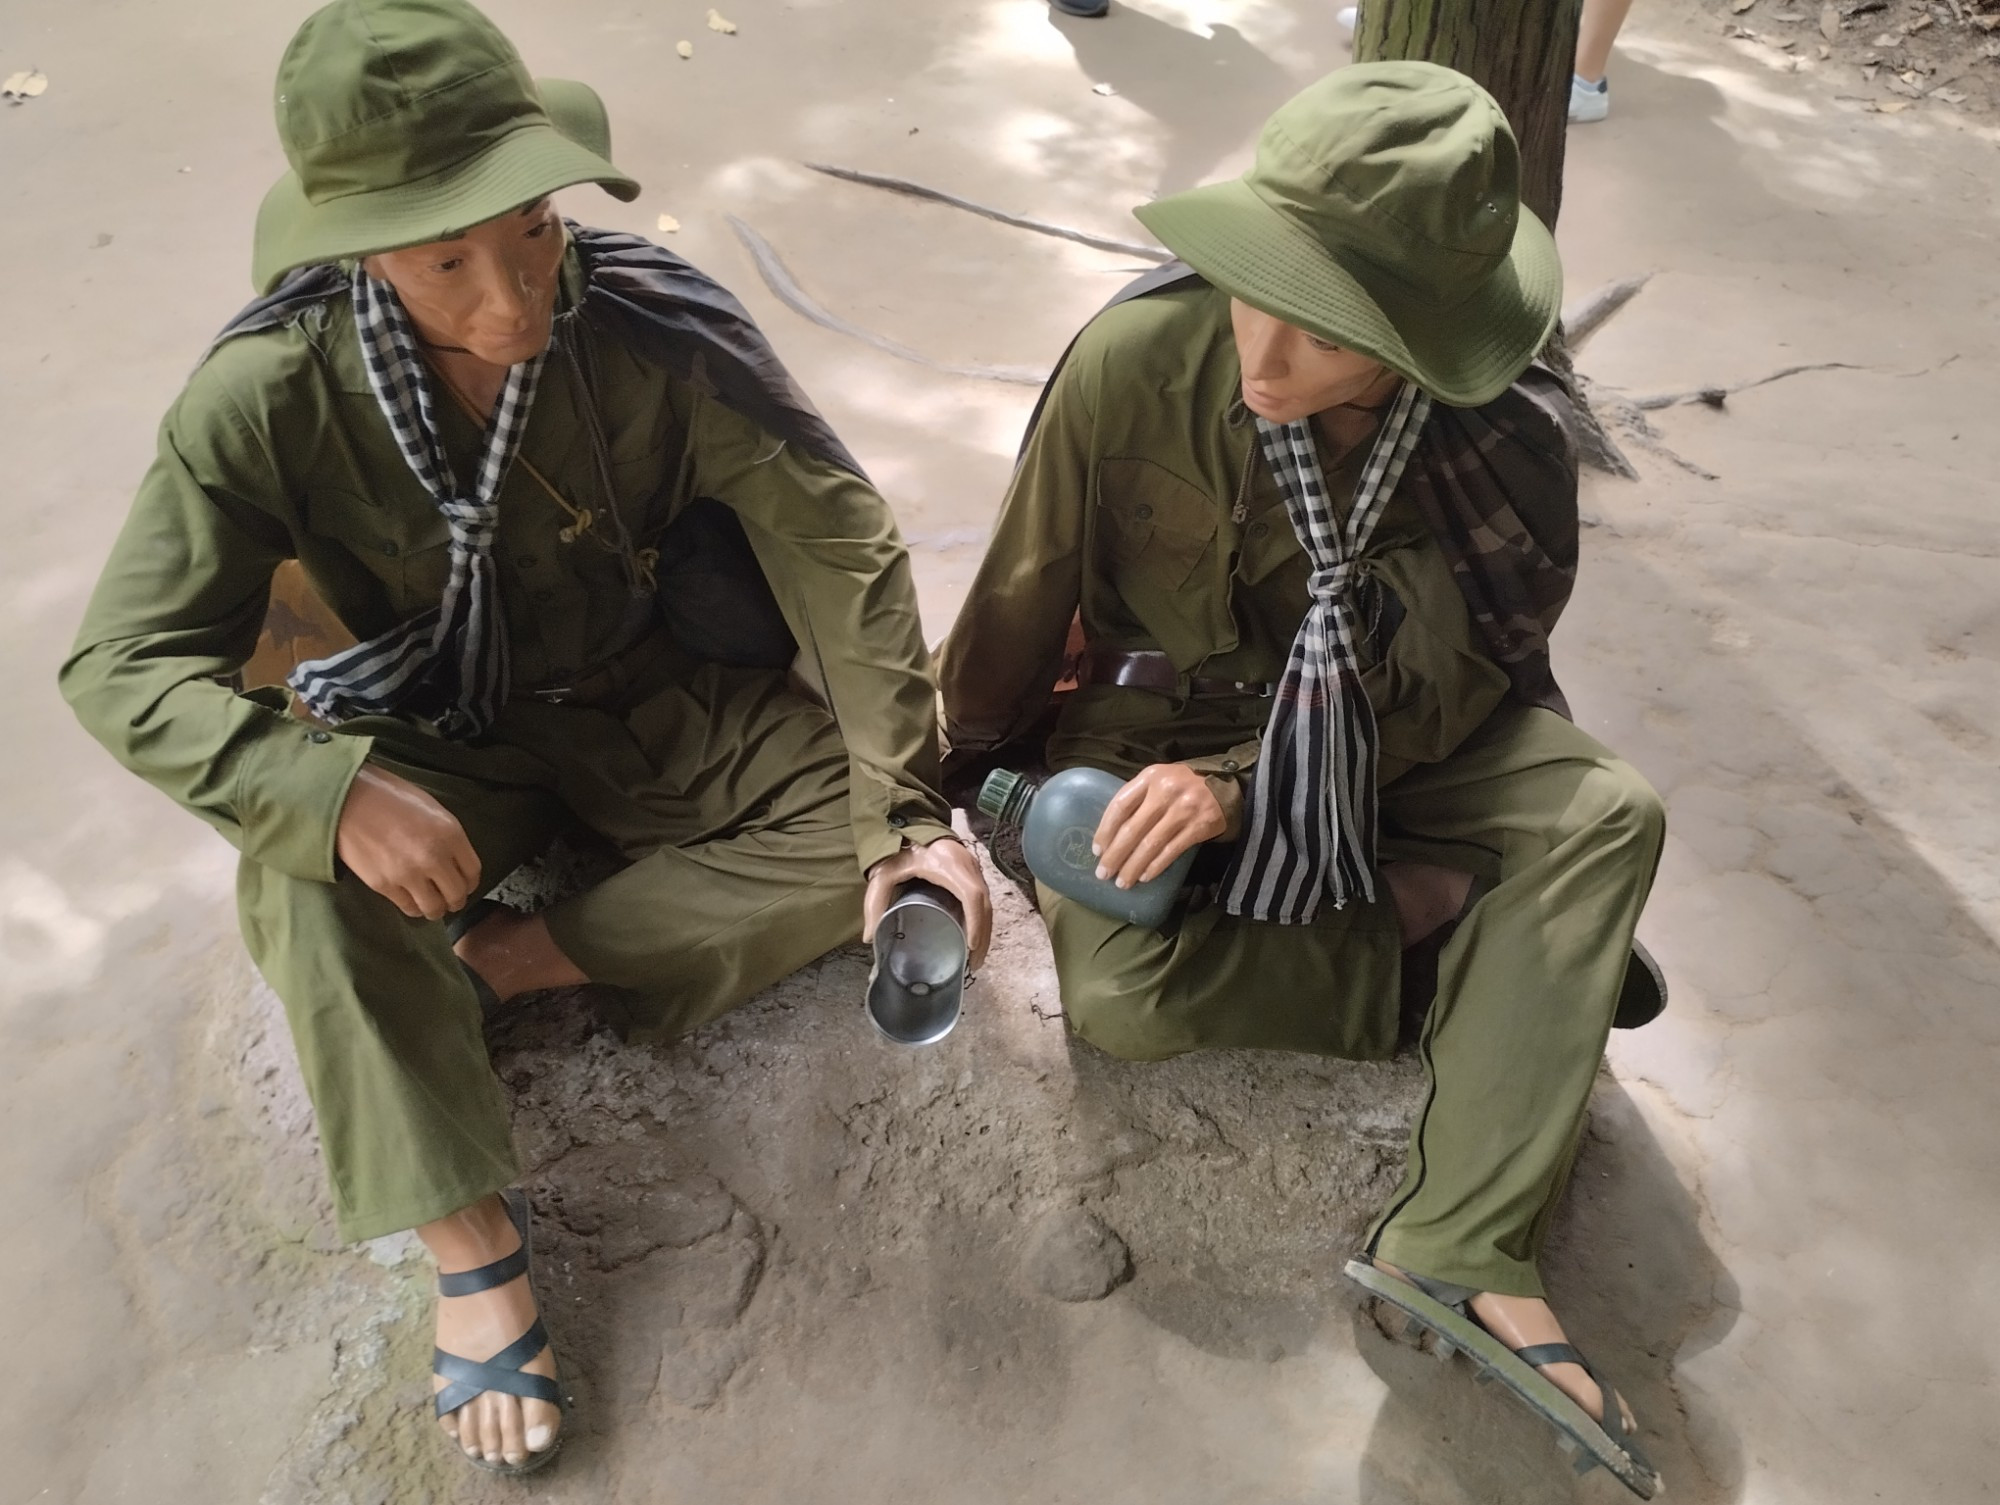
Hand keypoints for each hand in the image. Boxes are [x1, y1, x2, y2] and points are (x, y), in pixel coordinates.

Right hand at [335, 763, 480, 920]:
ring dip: (434, 909)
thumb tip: (454, 861)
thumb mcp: (432, 810)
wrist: (348, 800)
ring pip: (433, 908)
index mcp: (450, 834)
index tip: (465, 885)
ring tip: (430, 904)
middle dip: (455, 900)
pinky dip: (412, 907)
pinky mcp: (384, 885)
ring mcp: (408, 874)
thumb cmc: (390, 797)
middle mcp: (433, 857)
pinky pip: (407, 907)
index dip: (470, 883)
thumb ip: (447, 837)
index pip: (472, 872)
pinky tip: (410, 899)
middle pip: (456, 894)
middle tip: (449, 899)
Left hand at [863, 836, 992, 968]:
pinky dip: (982, 919)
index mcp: (948, 865)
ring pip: (987, 902)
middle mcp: (967, 865)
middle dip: (983, 935)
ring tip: (976, 956)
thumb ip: (875, 902)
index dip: (975, 922)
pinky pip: (983, 898)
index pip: (971, 895)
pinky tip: (975, 936)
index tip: (971, 946)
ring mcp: (973, 867)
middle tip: (975, 963)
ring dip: (985, 930)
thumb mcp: (884, 873)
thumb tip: (869, 937)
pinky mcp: (972, 870)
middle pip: (985, 904)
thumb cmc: (899, 846)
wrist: (910, 821)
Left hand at [1092, 763, 1227, 889]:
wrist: (1227, 786)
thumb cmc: (1182, 786)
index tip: (1097, 849)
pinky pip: (1171, 851)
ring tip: (1122, 882)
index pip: (1120, 805)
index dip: (1106, 830)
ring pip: (1151, 844)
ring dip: (1133, 866)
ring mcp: (1184, 809)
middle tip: (1103, 873)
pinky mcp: (1200, 826)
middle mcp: (1166, 791)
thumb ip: (1137, 798)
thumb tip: (1110, 834)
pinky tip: (1144, 876)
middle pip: (1133, 828)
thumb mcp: (1158, 781)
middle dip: (1115, 855)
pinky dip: (1155, 866)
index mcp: (1151, 777)